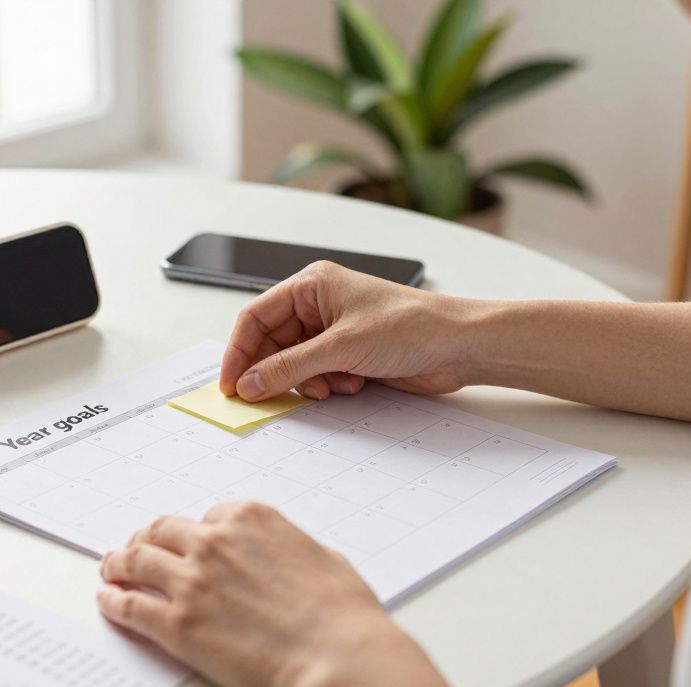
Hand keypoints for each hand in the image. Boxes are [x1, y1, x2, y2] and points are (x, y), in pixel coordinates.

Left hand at [97, 502, 463, 686]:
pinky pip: (129, 606)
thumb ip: (291, 548)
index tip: (190, 542)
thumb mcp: (324, 557)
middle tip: (138, 547)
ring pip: (136, 561)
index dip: (198, 533)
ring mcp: (191, 582)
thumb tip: (285, 557)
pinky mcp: (176, 625)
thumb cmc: (341, 613)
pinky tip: (108, 600)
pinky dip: (113, 601)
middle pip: (162, 531)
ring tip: (112, 568)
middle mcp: (214, 543)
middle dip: (148, 538)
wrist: (336, 656)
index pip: (209, 516)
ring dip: (119, 563)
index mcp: (249, 519)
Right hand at [218, 261, 483, 401]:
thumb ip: (290, 367)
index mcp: (311, 285)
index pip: (256, 317)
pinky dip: (326, 385)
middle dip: (275, 371)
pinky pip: (316, 374)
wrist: (459, 346)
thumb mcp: (341, 348)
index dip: (239, 352)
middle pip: (272, 344)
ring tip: (333, 385)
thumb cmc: (412, 326)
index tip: (231, 385)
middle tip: (267, 398)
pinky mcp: (349, 353)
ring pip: (294, 363)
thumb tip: (250, 382)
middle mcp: (318, 305)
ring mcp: (333, 330)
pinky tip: (352, 384)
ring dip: (307, 381)